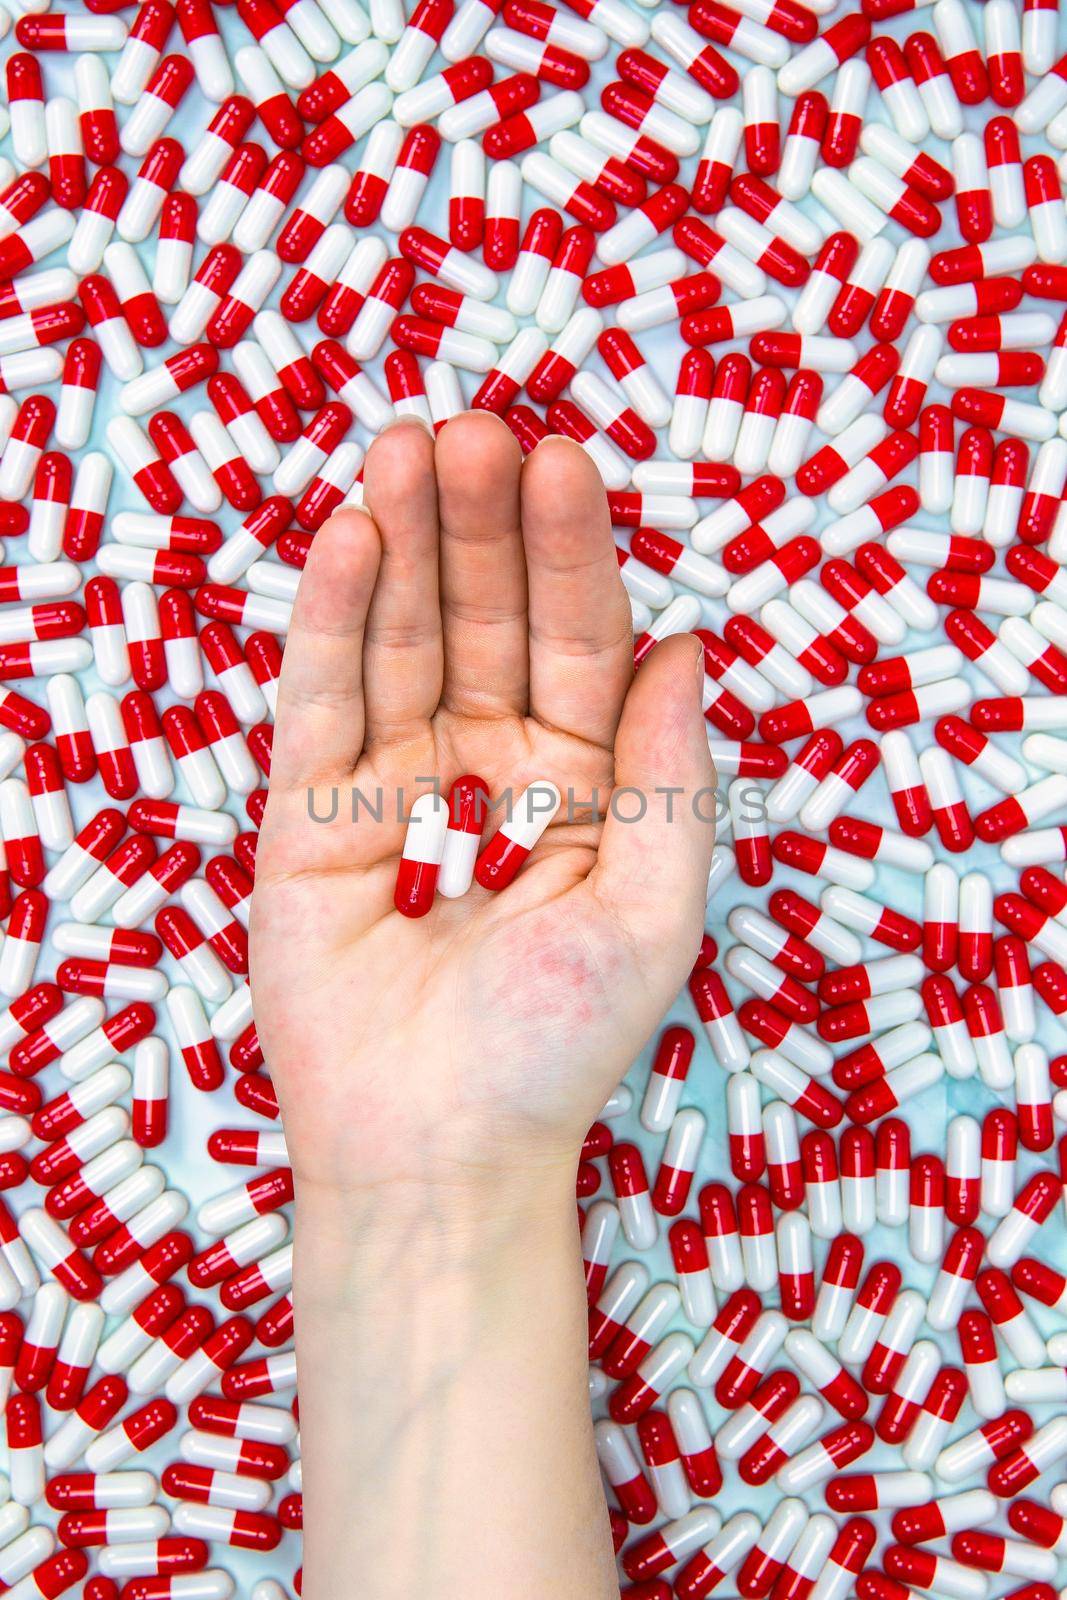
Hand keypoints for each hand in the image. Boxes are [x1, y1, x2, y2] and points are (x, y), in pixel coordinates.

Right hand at [250, 411, 715, 1205]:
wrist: (438, 1147)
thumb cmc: (559, 1045)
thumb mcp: (653, 911)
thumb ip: (672, 778)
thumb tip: (685, 643)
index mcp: (587, 783)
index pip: (582, 643)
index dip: (574, 557)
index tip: (567, 464)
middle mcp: (493, 764)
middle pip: (487, 619)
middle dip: (484, 528)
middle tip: (478, 432)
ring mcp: (400, 780)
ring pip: (403, 638)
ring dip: (405, 542)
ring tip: (408, 447)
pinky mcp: (313, 809)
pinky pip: (325, 698)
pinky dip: (334, 618)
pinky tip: (350, 536)